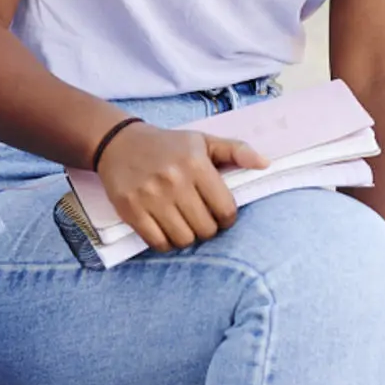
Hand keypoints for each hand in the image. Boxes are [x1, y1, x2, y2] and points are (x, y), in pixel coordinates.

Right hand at [94, 122, 267, 252]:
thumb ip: (237, 151)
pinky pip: (158, 243)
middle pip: (205, 229)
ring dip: (187, 237)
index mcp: (196, 163)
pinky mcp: (131, 210)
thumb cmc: (168, 145)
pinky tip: (167, 230)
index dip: (227, 218)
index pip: (225, 209)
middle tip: (201, 219)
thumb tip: (265, 164)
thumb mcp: (203, 141)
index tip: (220, 214)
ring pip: (183, 239)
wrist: (118, 143)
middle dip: (208, 229)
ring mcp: (150, 196)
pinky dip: (166, 243)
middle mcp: (173, 180)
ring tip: (184, 224)